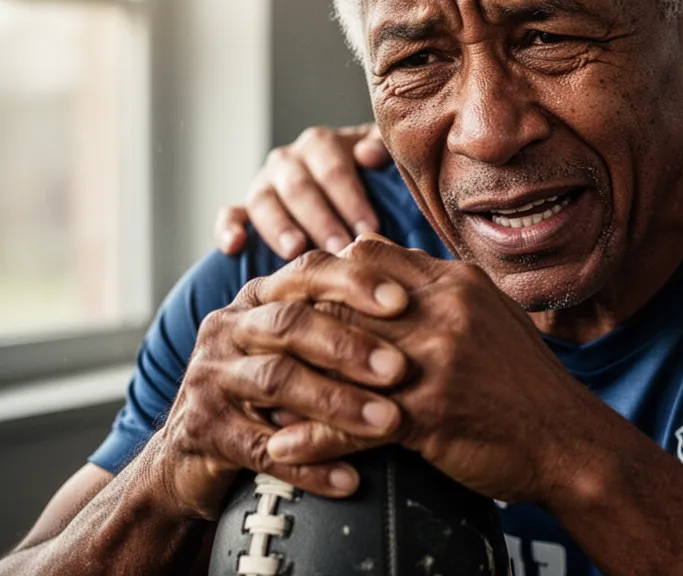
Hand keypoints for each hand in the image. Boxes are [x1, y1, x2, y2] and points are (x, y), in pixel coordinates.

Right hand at [151, 250, 410, 519]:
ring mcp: (212, 376)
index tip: (402, 301)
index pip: (307, 273)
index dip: (354, 283)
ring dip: (336, 403)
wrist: (193, 451)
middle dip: (348, 345)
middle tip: (400, 368)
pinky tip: (350, 480)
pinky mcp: (202, 430)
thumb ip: (343, 315)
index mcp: (261, 297)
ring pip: (276, 382)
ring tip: (389, 423)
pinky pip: (261, 449)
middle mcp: (230, 326)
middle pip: (290, 324)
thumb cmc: (274, 388)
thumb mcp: (300, 343)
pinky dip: (309, 465)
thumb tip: (419, 290)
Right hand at [215, 124, 392, 258]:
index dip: (351, 199)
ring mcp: (264, 184)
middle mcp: (288, 160)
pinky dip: (228, 228)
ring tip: (296, 251)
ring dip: (278, 226)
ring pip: (263, 200)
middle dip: (322, 220)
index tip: (370, 229)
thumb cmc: (375, 175)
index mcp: (321, 144)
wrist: (349, 184)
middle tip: (341, 248)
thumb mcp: (384, 156)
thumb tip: (369, 156)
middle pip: (299, 187)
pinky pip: (231, 214)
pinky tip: (233, 247)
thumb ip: (382, 148)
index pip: (333, 169)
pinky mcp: (246, 209)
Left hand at [264, 235, 599, 505]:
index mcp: (456, 282)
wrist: (567, 438)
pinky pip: (356, 424)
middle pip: (343, 300)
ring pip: (340, 359)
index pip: (368, 257)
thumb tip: (383, 261)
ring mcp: (438, 362)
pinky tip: (283, 447)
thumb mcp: (489, 313)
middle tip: (262, 341)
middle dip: (297, 322)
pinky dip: (314, 438)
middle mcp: (444, 312)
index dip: (324, 273)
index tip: (295, 294)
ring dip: (294, 380)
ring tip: (258, 396)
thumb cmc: (523, 378)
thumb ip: (439, 287)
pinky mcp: (433, 415)